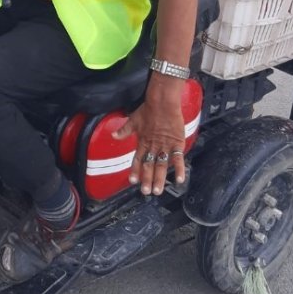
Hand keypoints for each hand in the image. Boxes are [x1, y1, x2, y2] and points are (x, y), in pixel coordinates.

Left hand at [113, 76, 185, 195]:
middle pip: (149, 166)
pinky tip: (179, 180)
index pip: (137, 159)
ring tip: (158, 191)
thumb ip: (124, 130)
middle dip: (147, 180)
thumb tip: (113, 136)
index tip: (132, 181)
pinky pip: (178, 158)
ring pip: (161, 165)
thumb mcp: (133, 120)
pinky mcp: (177, 143)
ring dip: (160, 179)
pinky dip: (179, 169)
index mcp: (142, 141)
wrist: (163, 102)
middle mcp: (153, 146)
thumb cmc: (148, 109)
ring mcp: (165, 145)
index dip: (135, 170)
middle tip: (146, 192)